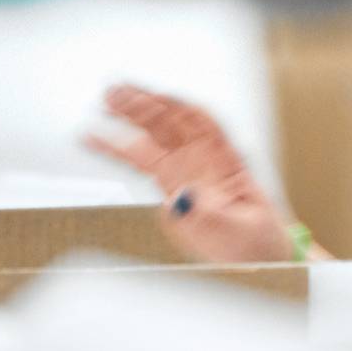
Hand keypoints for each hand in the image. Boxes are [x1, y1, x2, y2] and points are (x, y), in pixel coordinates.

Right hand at [85, 84, 294, 262]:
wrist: (256, 257)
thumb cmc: (254, 241)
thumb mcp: (239, 231)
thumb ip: (209, 216)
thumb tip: (180, 200)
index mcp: (227, 162)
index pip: (202, 124)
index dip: (179, 108)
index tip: (156, 98)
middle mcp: (204, 160)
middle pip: (172, 123)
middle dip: (146, 106)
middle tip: (117, 93)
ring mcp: (185, 170)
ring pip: (155, 135)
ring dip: (132, 116)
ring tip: (105, 100)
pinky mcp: (169, 184)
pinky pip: (141, 160)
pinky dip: (118, 148)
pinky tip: (95, 138)